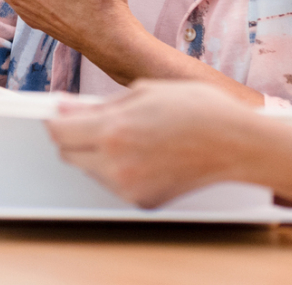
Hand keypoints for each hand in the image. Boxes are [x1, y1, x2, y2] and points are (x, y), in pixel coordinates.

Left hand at [45, 81, 267, 207]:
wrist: (236, 144)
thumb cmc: (199, 110)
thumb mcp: (146, 92)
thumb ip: (102, 103)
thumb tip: (68, 108)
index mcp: (113, 129)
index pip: (59, 131)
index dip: (55, 121)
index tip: (58, 115)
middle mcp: (116, 162)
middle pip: (69, 154)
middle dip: (74, 137)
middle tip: (95, 122)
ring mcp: (128, 186)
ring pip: (90, 170)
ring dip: (97, 154)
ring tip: (132, 136)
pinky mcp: (142, 200)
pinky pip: (114, 183)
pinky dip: (119, 170)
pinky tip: (145, 154)